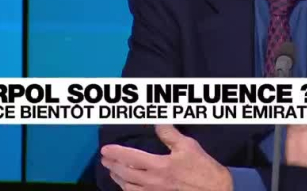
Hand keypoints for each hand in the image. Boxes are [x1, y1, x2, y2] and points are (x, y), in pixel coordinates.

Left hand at [100, 125, 233, 190]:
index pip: (130, 158)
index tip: (105, 149)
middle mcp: (152, 181)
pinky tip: (128, 187)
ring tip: (113, 172)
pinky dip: (128, 190)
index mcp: (158, 166)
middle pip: (125, 174)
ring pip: (128, 187)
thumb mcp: (188, 146)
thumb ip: (170, 134)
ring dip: (118, 179)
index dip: (116, 153)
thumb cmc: (202, 168)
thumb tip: (158, 122)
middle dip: (113, 166)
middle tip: (104, 159)